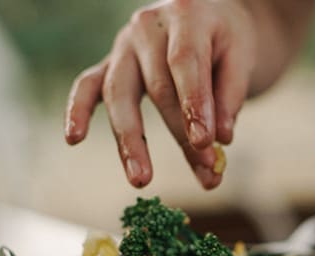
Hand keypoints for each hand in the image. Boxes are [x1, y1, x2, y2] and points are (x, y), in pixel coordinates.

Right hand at [64, 0, 257, 188]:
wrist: (206, 15)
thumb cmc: (225, 39)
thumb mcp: (241, 56)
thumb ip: (230, 97)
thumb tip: (220, 140)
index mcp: (185, 14)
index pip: (185, 63)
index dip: (194, 105)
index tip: (206, 144)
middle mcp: (147, 27)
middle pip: (158, 87)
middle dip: (181, 135)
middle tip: (205, 172)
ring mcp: (123, 45)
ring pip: (119, 93)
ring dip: (130, 141)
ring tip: (141, 179)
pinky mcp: (109, 63)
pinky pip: (87, 85)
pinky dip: (78, 111)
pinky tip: (73, 138)